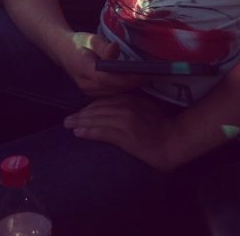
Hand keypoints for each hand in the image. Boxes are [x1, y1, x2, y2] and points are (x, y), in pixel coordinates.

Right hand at [63, 32, 149, 96]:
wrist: (62, 51)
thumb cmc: (78, 42)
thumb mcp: (91, 39)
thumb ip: (103, 46)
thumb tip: (115, 49)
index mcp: (85, 70)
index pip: (111, 78)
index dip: (130, 77)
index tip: (146, 73)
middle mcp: (87, 84)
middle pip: (116, 88)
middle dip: (135, 82)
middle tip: (154, 75)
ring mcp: (88, 91)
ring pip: (115, 93)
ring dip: (131, 87)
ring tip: (149, 78)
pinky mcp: (92, 94)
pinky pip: (111, 94)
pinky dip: (124, 89)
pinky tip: (136, 83)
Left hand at [63, 94, 181, 171]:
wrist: (172, 140)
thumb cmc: (162, 126)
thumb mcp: (146, 108)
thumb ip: (132, 105)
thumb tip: (116, 107)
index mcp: (131, 100)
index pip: (105, 101)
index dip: (90, 106)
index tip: (80, 112)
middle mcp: (126, 107)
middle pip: (97, 109)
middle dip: (81, 114)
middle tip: (67, 120)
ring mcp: (125, 121)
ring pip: (97, 118)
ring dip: (81, 121)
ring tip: (69, 125)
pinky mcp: (125, 135)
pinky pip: (102, 131)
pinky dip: (89, 131)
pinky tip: (79, 133)